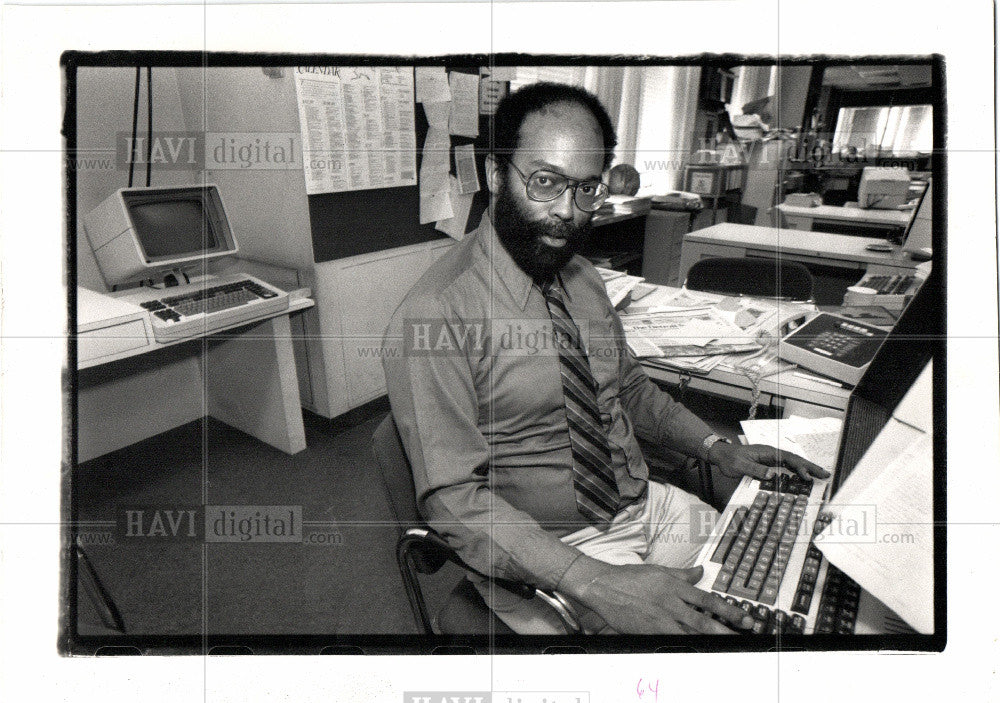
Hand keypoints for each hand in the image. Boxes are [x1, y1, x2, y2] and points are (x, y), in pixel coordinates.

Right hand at [559, 557, 754, 633]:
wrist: (603, 586)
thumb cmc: (629, 577)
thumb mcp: (658, 570)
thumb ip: (682, 574)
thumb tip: (700, 571)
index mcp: (674, 586)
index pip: (707, 599)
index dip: (729, 609)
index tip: (744, 617)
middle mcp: (671, 602)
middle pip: (704, 619)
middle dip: (727, 628)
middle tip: (744, 634)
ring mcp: (660, 618)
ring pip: (691, 632)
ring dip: (710, 639)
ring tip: (728, 645)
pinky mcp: (649, 630)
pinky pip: (671, 640)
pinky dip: (685, 645)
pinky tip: (697, 650)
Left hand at [708, 441, 830, 481]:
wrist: (721, 454)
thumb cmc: (729, 459)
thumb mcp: (740, 466)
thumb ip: (756, 470)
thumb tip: (772, 475)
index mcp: (767, 452)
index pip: (788, 459)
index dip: (800, 467)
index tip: (808, 476)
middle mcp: (771, 453)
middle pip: (795, 459)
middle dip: (810, 467)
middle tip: (826, 474)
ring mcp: (771, 457)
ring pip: (792, 462)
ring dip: (806, 468)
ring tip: (820, 475)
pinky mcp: (768, 462)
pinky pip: (786, 465)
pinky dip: (796, 470)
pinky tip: (802, 476)